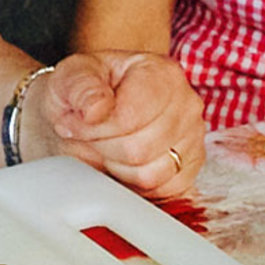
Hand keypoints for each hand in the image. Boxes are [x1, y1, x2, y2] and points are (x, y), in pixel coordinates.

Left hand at [36, 52, 206, 197]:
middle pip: (139, 150)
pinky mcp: (190, 166)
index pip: (129, 118)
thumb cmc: (85, 92)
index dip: (96, 128)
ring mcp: (193, 136)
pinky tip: (124, 161)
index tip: (83, 120)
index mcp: (161, 73)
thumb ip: (81, 89)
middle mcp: (186, 103)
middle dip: (105, 148)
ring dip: (118, 167)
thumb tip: (96, 109)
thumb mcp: (71, 77)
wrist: (90, 110)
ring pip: (149, 175)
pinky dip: (135, 183)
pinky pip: (161, 190)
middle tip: (93, 135)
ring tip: (109, 145)